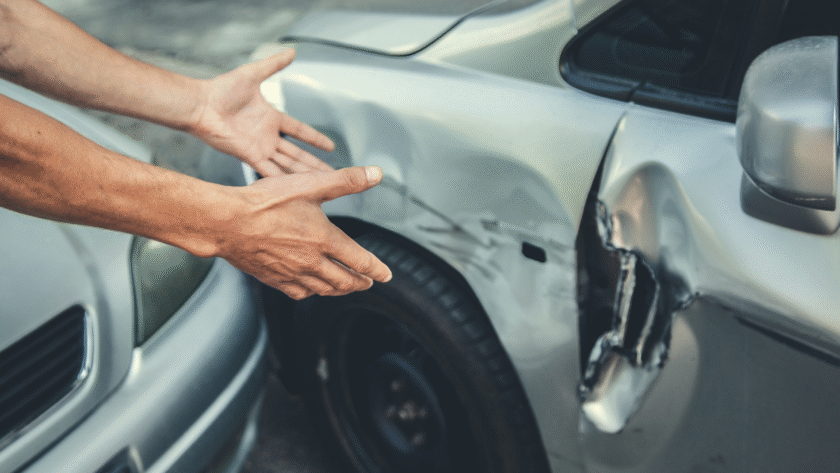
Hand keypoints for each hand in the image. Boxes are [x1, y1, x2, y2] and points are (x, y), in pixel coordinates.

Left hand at [192, 49, 334, 175]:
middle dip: (314, 164)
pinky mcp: (249, 156)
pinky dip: (281, 179)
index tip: (330, 147)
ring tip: (319, 182)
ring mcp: (259, 147)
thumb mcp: (252, 74)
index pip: (299, 130)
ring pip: (287, 164)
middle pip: (297, 153)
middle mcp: (267, 135)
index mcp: (271, 117)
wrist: (200, 105)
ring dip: (302, 174)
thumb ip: (273, 65)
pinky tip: (294, 187)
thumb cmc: (220, 89)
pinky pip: (269, 170)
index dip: (314, 138)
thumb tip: (292, 52)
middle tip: (331, 173)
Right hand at [217, 166, 391, 298]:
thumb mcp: (311, 184)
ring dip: (339, 290)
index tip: (385, 275)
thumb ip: (346, 180)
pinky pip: (299, 293)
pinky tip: (311, 289)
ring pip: (324, 290)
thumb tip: (375, 174)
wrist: (227, 222)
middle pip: (344, 281)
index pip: (360, 261)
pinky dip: (312, 293)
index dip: (376, 269)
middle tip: (368, 282)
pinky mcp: (273, 278)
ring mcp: (292, 273)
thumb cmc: (265, 202)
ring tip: (346, 287)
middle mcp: (311, 262)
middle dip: (360, 282)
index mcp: (325, 240)